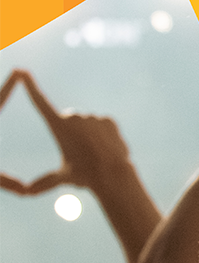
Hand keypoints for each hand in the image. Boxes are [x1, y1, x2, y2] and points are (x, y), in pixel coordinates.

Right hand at [0, 71, 133, 194]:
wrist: (112, 174)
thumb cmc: (83, 176)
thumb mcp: (61, 178)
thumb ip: (43, 182)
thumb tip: (27, 192)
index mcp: (57, 126)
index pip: (39, 102)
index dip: (30, 86)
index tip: (22, 70)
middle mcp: (73, 117)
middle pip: (68, 123)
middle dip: (72, 135)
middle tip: (81, 154)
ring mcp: (92, 117)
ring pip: (86, 126)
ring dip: (88, 137)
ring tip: (95, 153)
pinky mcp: (108, 119)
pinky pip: (102, 126)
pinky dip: (103, 136)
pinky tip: (106, 148)